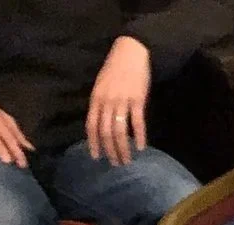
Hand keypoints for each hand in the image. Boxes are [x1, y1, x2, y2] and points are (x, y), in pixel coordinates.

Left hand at [86, 36, 150, 165]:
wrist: (130, 52)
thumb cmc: (115, 69)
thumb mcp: (101, 86)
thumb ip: (100, 104)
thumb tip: (101, 124)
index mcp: (96, 99)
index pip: (91, 126)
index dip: (93, 143)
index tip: (96, 157)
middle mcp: (106, 102)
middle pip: (106, 132)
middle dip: (110, 150)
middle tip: (116, 163)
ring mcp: (122, 101)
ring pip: (120, 131)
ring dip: (123, 148)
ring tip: (127, 160)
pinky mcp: (137, 100)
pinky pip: (137, 122)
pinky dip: (140, 136)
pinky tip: (142, 147)